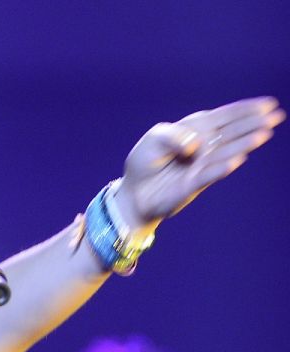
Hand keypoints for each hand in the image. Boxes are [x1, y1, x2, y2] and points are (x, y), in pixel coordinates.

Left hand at [115, 97, 283, 228]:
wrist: (134, 191)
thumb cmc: (146, 161)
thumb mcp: (154, 139)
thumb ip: (172, 136)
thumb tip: (194, 144)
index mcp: (197, 130)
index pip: (224, 117)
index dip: (246, 109)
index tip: (268, 103)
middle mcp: (205, 147)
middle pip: (232, 132)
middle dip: (254, 123)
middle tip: (276, 116)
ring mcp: (202, 166)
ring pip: (226, 152)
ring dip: (244, 143)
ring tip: (263, 134)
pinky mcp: (193, 185)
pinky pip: (209, 175)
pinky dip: (222, 167)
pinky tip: (237, 160)